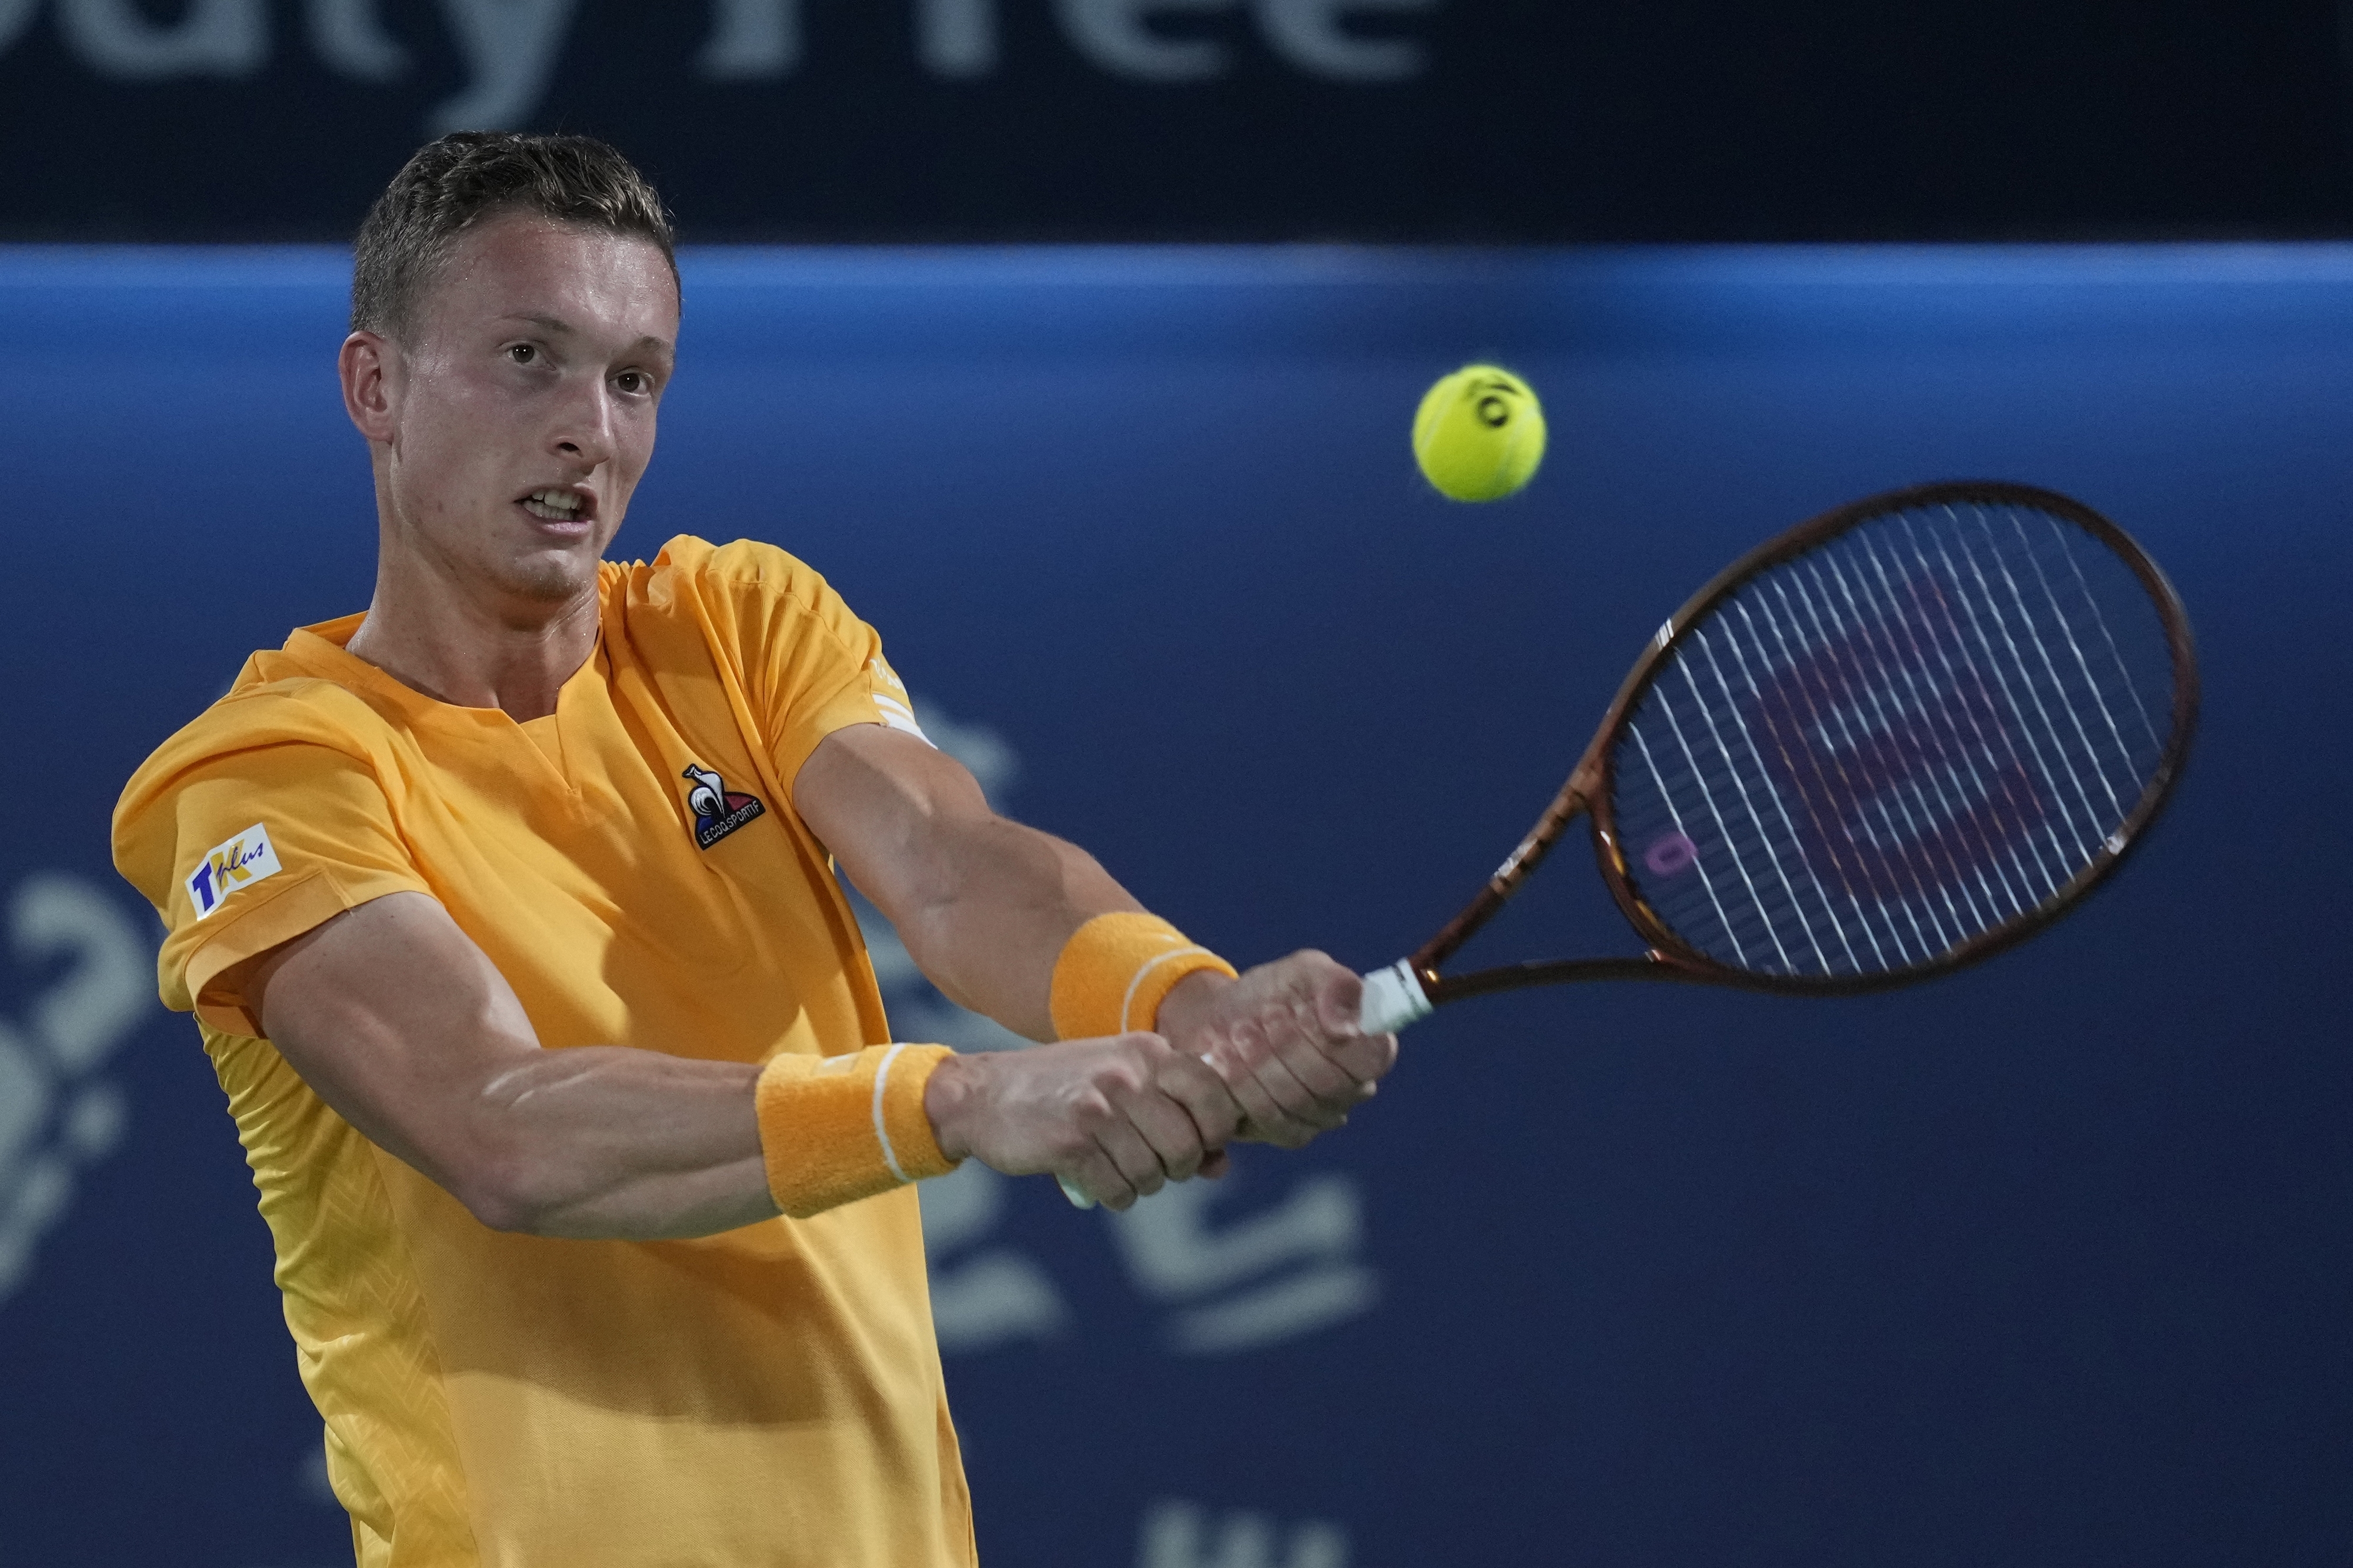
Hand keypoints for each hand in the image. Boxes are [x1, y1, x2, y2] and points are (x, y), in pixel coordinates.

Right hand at [922, 1034, 1243, 1210]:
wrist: (984, 1095)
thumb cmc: (1064, 1092)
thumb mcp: (1123, 1087)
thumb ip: (1176, 1117)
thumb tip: (1221, 1167)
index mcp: (1147, 1051)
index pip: (1214, 1094)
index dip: (1214, 1130)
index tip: (1197, 1143)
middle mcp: (1127, 1073)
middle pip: (1188, 1145)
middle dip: (1175, 1167)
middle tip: (1151, 1164)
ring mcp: (1099, 1106)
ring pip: (1154, 1174)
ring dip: (1140, 1184)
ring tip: (1116, 1168)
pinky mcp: (1072, 1141)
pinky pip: (1119, 1191)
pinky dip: (1113, 1196)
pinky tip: (1096, 1181)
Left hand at [1155, 951, 1398, 1149]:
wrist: (1219, 1020)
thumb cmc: (1271, 994)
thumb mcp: (1302, 971)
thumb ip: (1334, 985)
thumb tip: (1347, 1028)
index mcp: (1366, 1045)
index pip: (1373, 1058)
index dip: (1336, 1040)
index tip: (1301, 1013)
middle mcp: (1352, 1088)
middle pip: (1330, 1082)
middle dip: (1287, 1044)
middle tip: (1262, 1018)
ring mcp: (1321, 1115)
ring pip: (1297, 1101)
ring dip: (1260, 1063)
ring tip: (1239, 1034)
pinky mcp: (1287, 1133)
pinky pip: (1271, 1120)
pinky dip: (1243, 1088)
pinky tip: (1228, 1063)